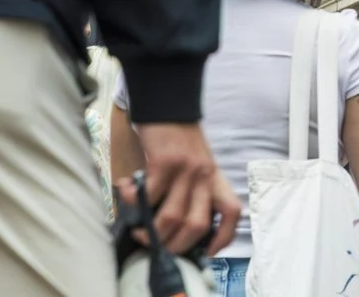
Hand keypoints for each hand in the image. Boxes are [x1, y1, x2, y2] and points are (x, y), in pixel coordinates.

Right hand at [133, 122, 239, 255]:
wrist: (169, 105)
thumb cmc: (178, 140)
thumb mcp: (196, 165)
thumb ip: (191, 192)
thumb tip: (172, 226)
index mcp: (214, 179)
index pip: (232, 212)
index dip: (224, 237)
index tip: (207, 252)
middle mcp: (205, 176)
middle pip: (198, 225)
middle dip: (175, 245)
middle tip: (156, 243)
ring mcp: (186, 170)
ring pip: (172, 217)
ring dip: (151, 230)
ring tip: (138, 227)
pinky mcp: (165, 162)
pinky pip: (148, 195)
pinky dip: (133, 200)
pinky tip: (126, 191)